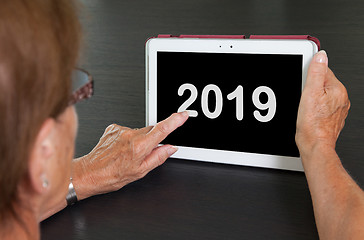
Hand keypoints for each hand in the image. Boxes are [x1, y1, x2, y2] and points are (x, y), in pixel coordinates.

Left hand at [72, 111, 188, 198]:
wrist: (89, 173)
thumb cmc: (111, 175)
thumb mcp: (140, 172)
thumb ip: (158, 157)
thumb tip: (170, 148)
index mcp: (140, 146)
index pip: (162, 129)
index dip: (175, 121)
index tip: (183, 115)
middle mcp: (131, 135)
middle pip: (151, 131)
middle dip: (152, 140)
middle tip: (144, 154)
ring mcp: (121, 130)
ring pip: (139, 131)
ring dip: (138, 141)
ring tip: (127, 155)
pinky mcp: (113, 128)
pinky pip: (127, 131)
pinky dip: (127, 139)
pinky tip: (120, 150)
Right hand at [295, 50, 349, 157]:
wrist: (315, 144)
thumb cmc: (312, 123)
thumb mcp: (310, 93)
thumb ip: (316, 72)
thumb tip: (321, 56)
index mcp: (337, 90)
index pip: (323, 71)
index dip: (310, 75)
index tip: (303, 81)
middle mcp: (341, 99)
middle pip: (322, 83)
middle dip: (311, 87)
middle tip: (304, 97)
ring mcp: (338, 109)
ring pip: (322, 95)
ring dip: (313, 98)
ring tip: (305, 106)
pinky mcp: (332, 118)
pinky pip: (323, 106)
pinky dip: (315, 108)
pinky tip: (309, 113)